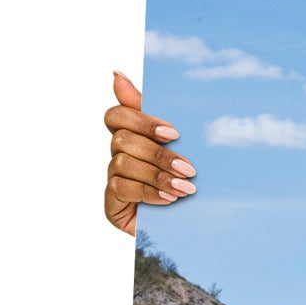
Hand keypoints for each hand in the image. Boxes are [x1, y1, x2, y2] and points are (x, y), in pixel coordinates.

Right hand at [103, 72, 194, 234]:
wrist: (194, 229)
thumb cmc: (187, 183)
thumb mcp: (182, 149)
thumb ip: (157, 116)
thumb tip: (116, 74)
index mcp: (133, 137)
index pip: (117, 115)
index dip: (142, 120)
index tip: (173, 133)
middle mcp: (118, 155)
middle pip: (122, 139)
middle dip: (159, 154)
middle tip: (190, 169)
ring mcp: (113, 179)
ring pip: (122, 163)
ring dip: (158, 175)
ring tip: (186, 189)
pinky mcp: (112, 203)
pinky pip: (121, 188)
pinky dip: (148, 192)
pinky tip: (170, 201)